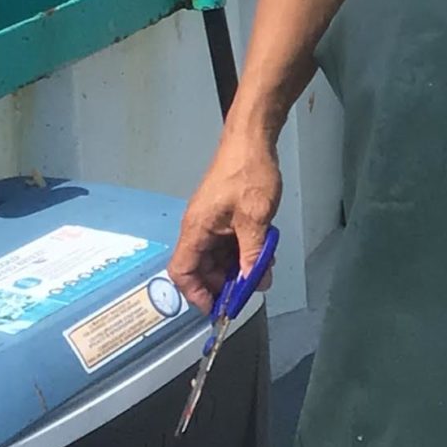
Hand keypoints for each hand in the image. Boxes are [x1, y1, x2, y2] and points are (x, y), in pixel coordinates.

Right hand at [169, 118, 281, 316]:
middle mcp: (198, 228)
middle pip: (202, 268)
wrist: (252, 139)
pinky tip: (263, 253)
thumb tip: (253, 284)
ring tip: (262, 270)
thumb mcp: (255, 218)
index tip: (219, 307)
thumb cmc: (249, 174)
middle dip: (225, 282)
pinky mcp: (223, 216)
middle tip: (250, 289)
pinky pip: (228, 243)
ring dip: (238, 267)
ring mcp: (211, 221)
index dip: (196, 293)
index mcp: (195, 229)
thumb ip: (252, 254)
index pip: (182, 272)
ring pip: (218, 257)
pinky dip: (243, 252)